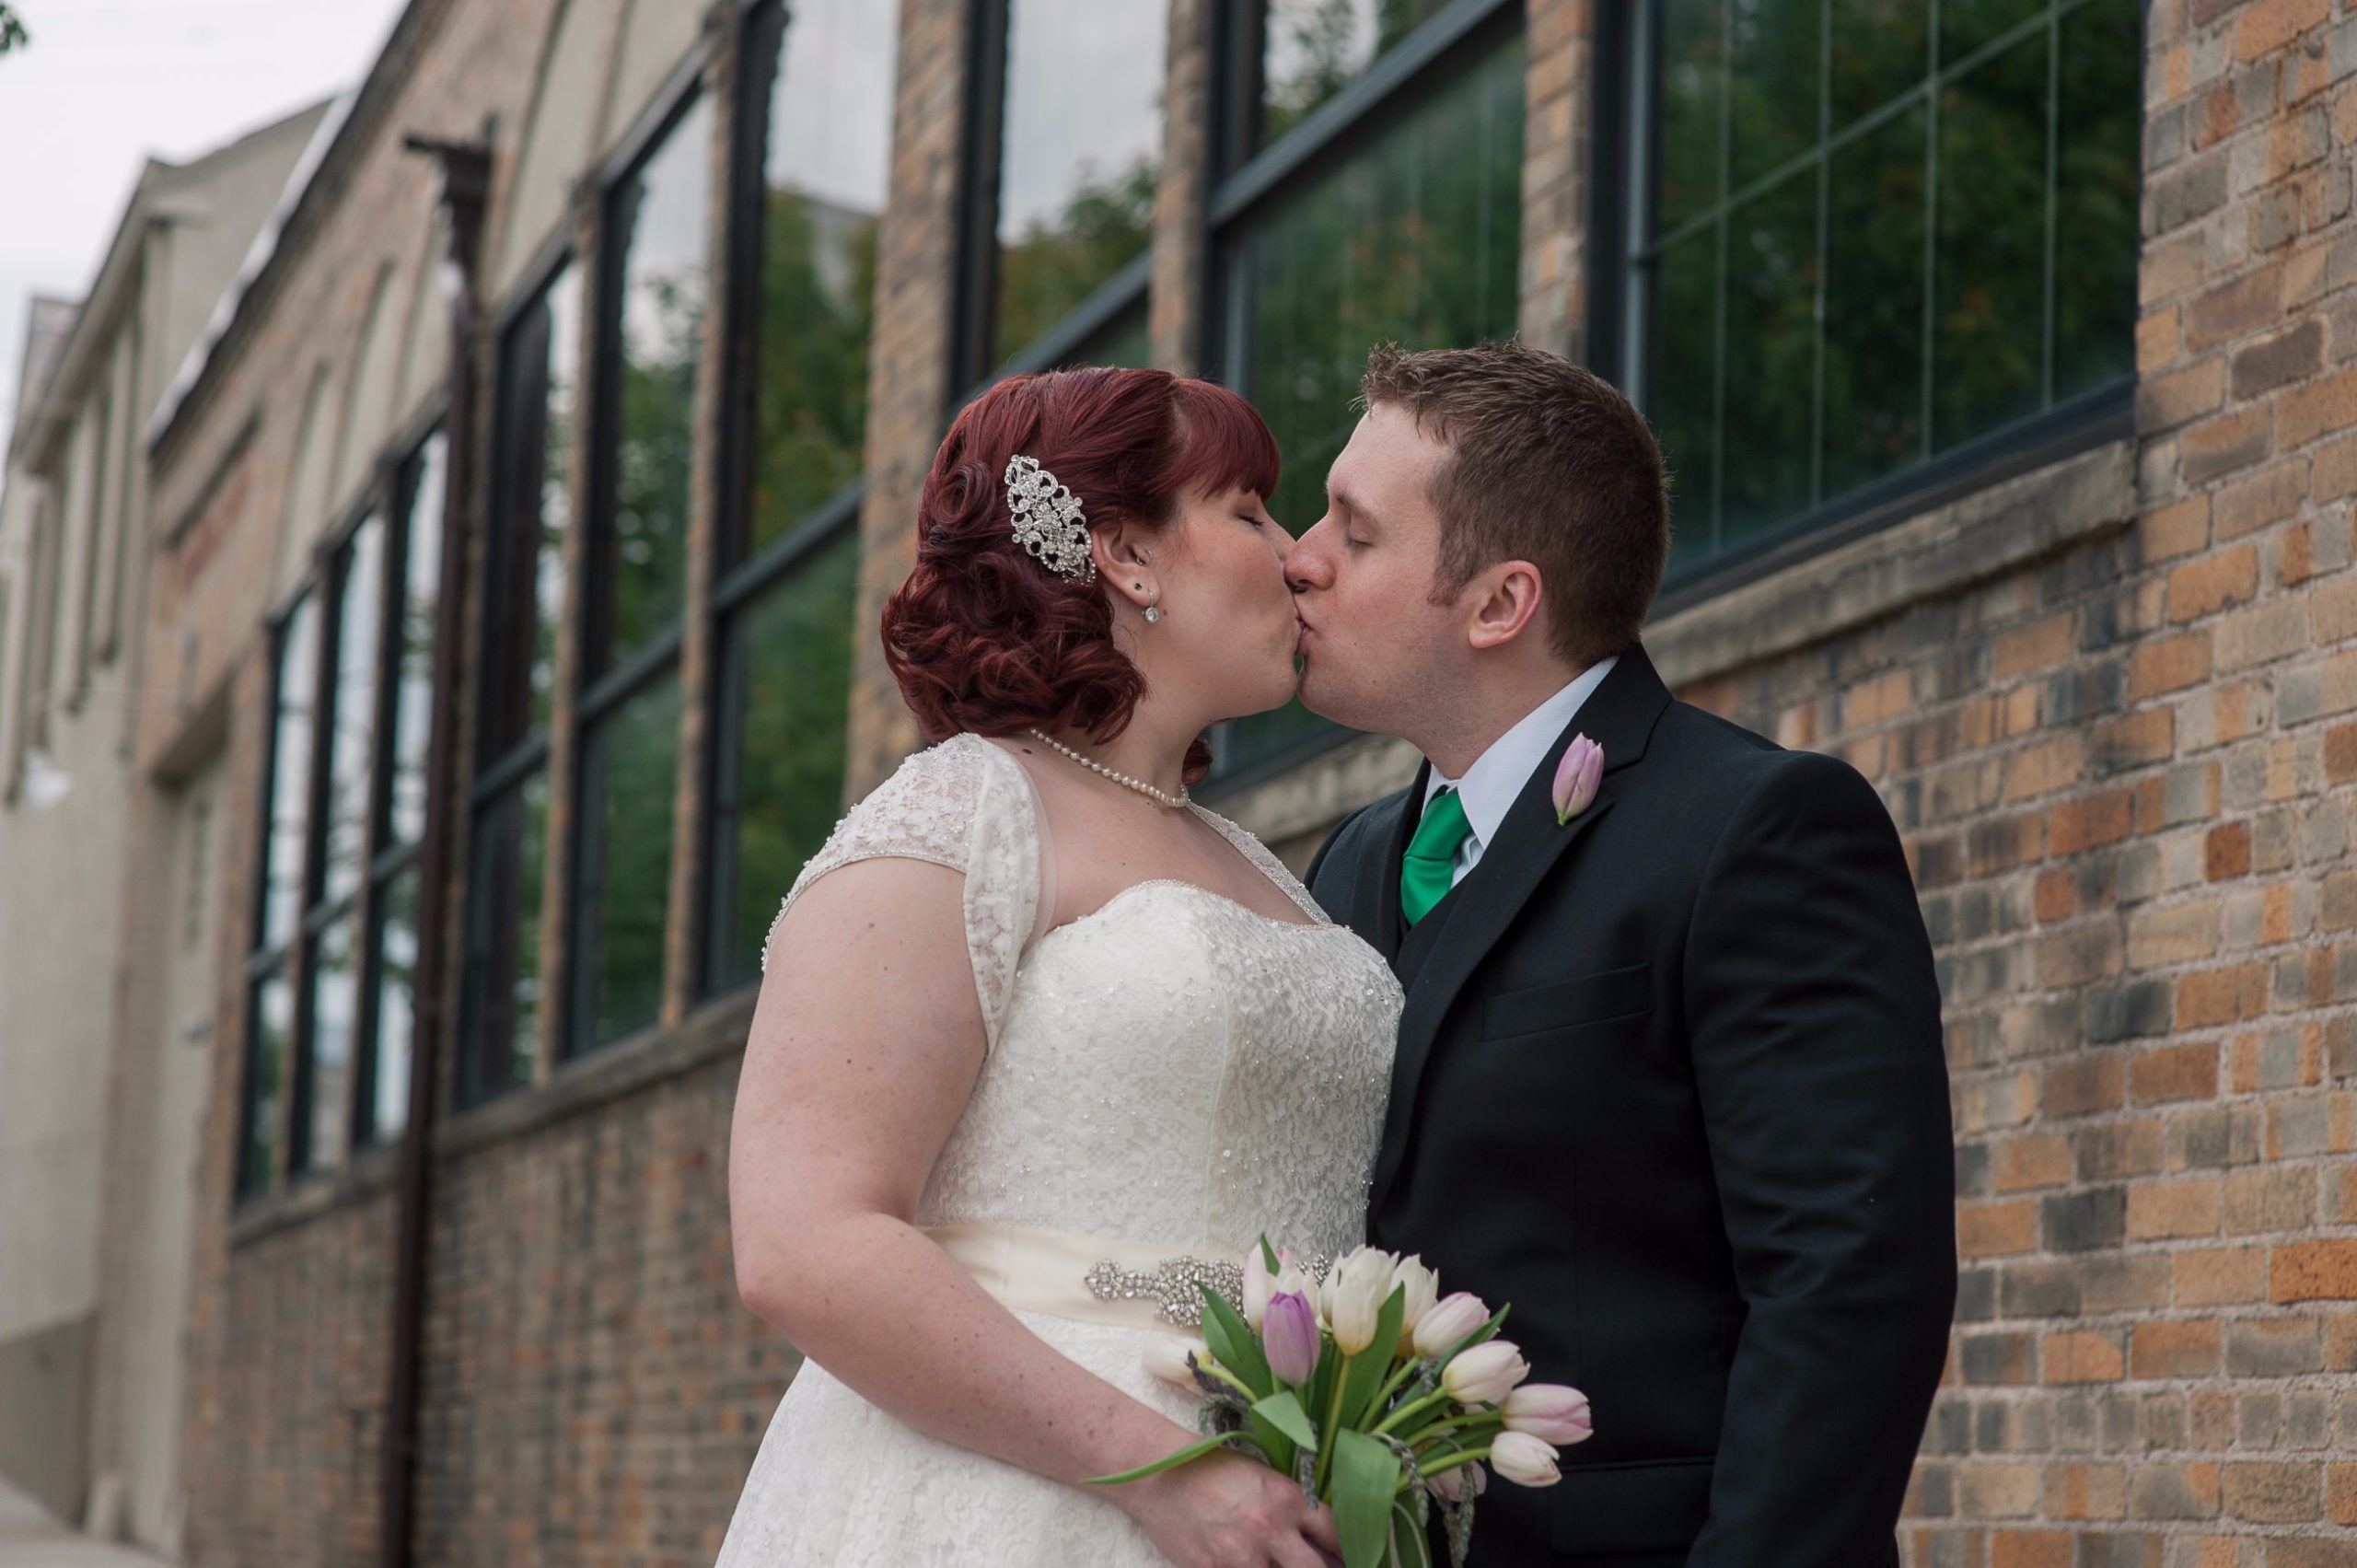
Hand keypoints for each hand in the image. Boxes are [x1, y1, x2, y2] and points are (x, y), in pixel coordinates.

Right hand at [1111, 1446, 1342, 1567]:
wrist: (1159, 1475)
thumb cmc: (1213, 1470)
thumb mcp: (1263, 1477)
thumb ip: (1292, 1509)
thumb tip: (1317, 1542)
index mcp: (1287, 1499)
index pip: (1336, 1535)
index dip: (1348, 1553)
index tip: (1351, 1561)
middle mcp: (1270, 1530)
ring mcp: (1241, 1557)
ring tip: (1269, 1560)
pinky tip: (1241, 1563)